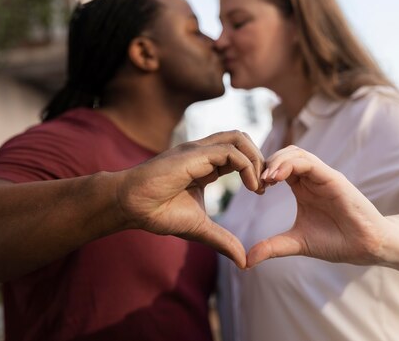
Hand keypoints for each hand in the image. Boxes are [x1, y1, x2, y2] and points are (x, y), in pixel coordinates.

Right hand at [116, 130, 264, 268]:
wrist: (131, 206)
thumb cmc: (157, 213)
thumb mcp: (199, 228)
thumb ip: (222, 239)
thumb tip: (244, 261)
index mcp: (203, 165)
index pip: (237, 155)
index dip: (254, 169)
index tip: (262, 191)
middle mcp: (202, 153)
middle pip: (241, 140)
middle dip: (260, 159)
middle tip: (267, 185)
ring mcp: (197, 150)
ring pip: (238, 138)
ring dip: (256, 158)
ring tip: (260, 185)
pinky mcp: (193, 154)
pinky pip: (230, 151)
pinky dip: (246, 166)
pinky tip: (250, 186)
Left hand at [247, 146, 389, 267]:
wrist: (366, 248)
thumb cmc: (337, 241)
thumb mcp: (297, 243)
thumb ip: (273, 247)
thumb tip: (246, 261)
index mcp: (302, 187)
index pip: (278, 166)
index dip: (262, 172)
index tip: (252, 188)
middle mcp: (312, 178)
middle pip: (284, 154)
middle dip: (265, 163)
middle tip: (254, 181)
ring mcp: (323, 176)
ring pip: (296, 153)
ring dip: (275, 161)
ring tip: (264, 179)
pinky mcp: (334, 179)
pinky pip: (310, 162)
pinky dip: (290, 165)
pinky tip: (276, 178)